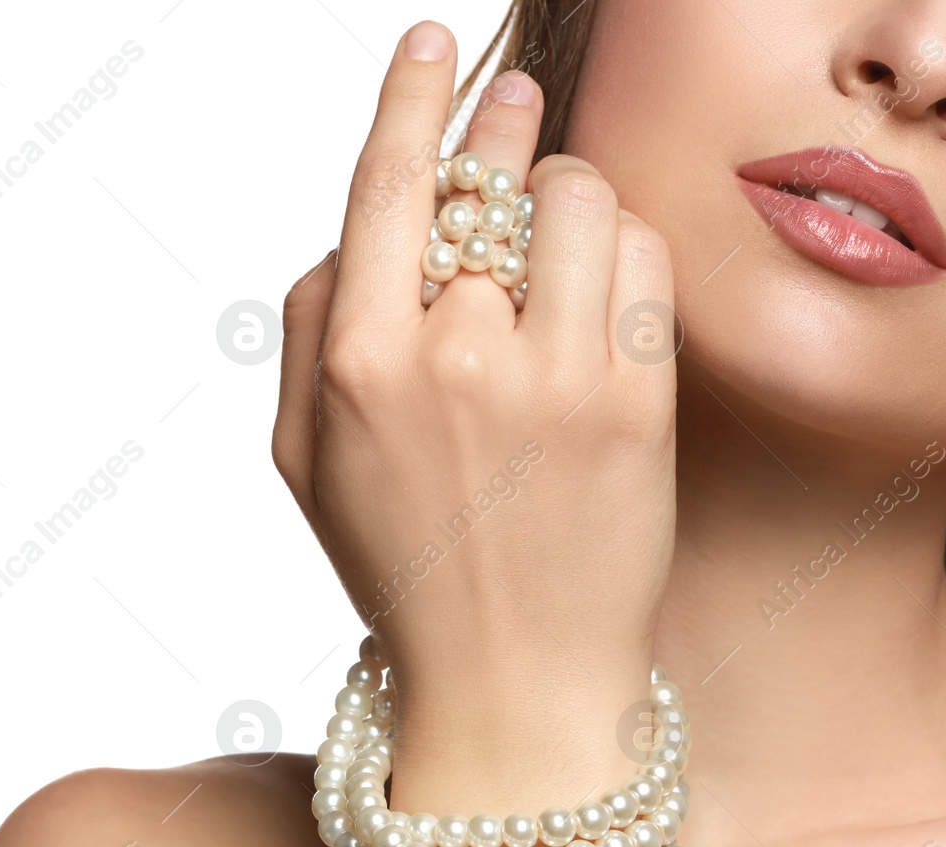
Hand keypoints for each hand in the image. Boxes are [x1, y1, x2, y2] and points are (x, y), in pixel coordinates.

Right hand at [273, 21, 677, 746]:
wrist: (515, 685)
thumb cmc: (405, 567)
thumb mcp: (302, 462)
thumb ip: (309, 327)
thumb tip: (361, 226)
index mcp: (359, 363)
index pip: (389, 183)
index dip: (413, 95)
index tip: (435, 42)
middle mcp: (455, 356)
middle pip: (494, 177)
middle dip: (504, 137)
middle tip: (516, 114)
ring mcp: (556, 379)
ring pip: (580, 199)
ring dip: (568, 201)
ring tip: (557, 248)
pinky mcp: (638, 404)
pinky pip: (643, 262)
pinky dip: (624, 257)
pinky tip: (602, 299)